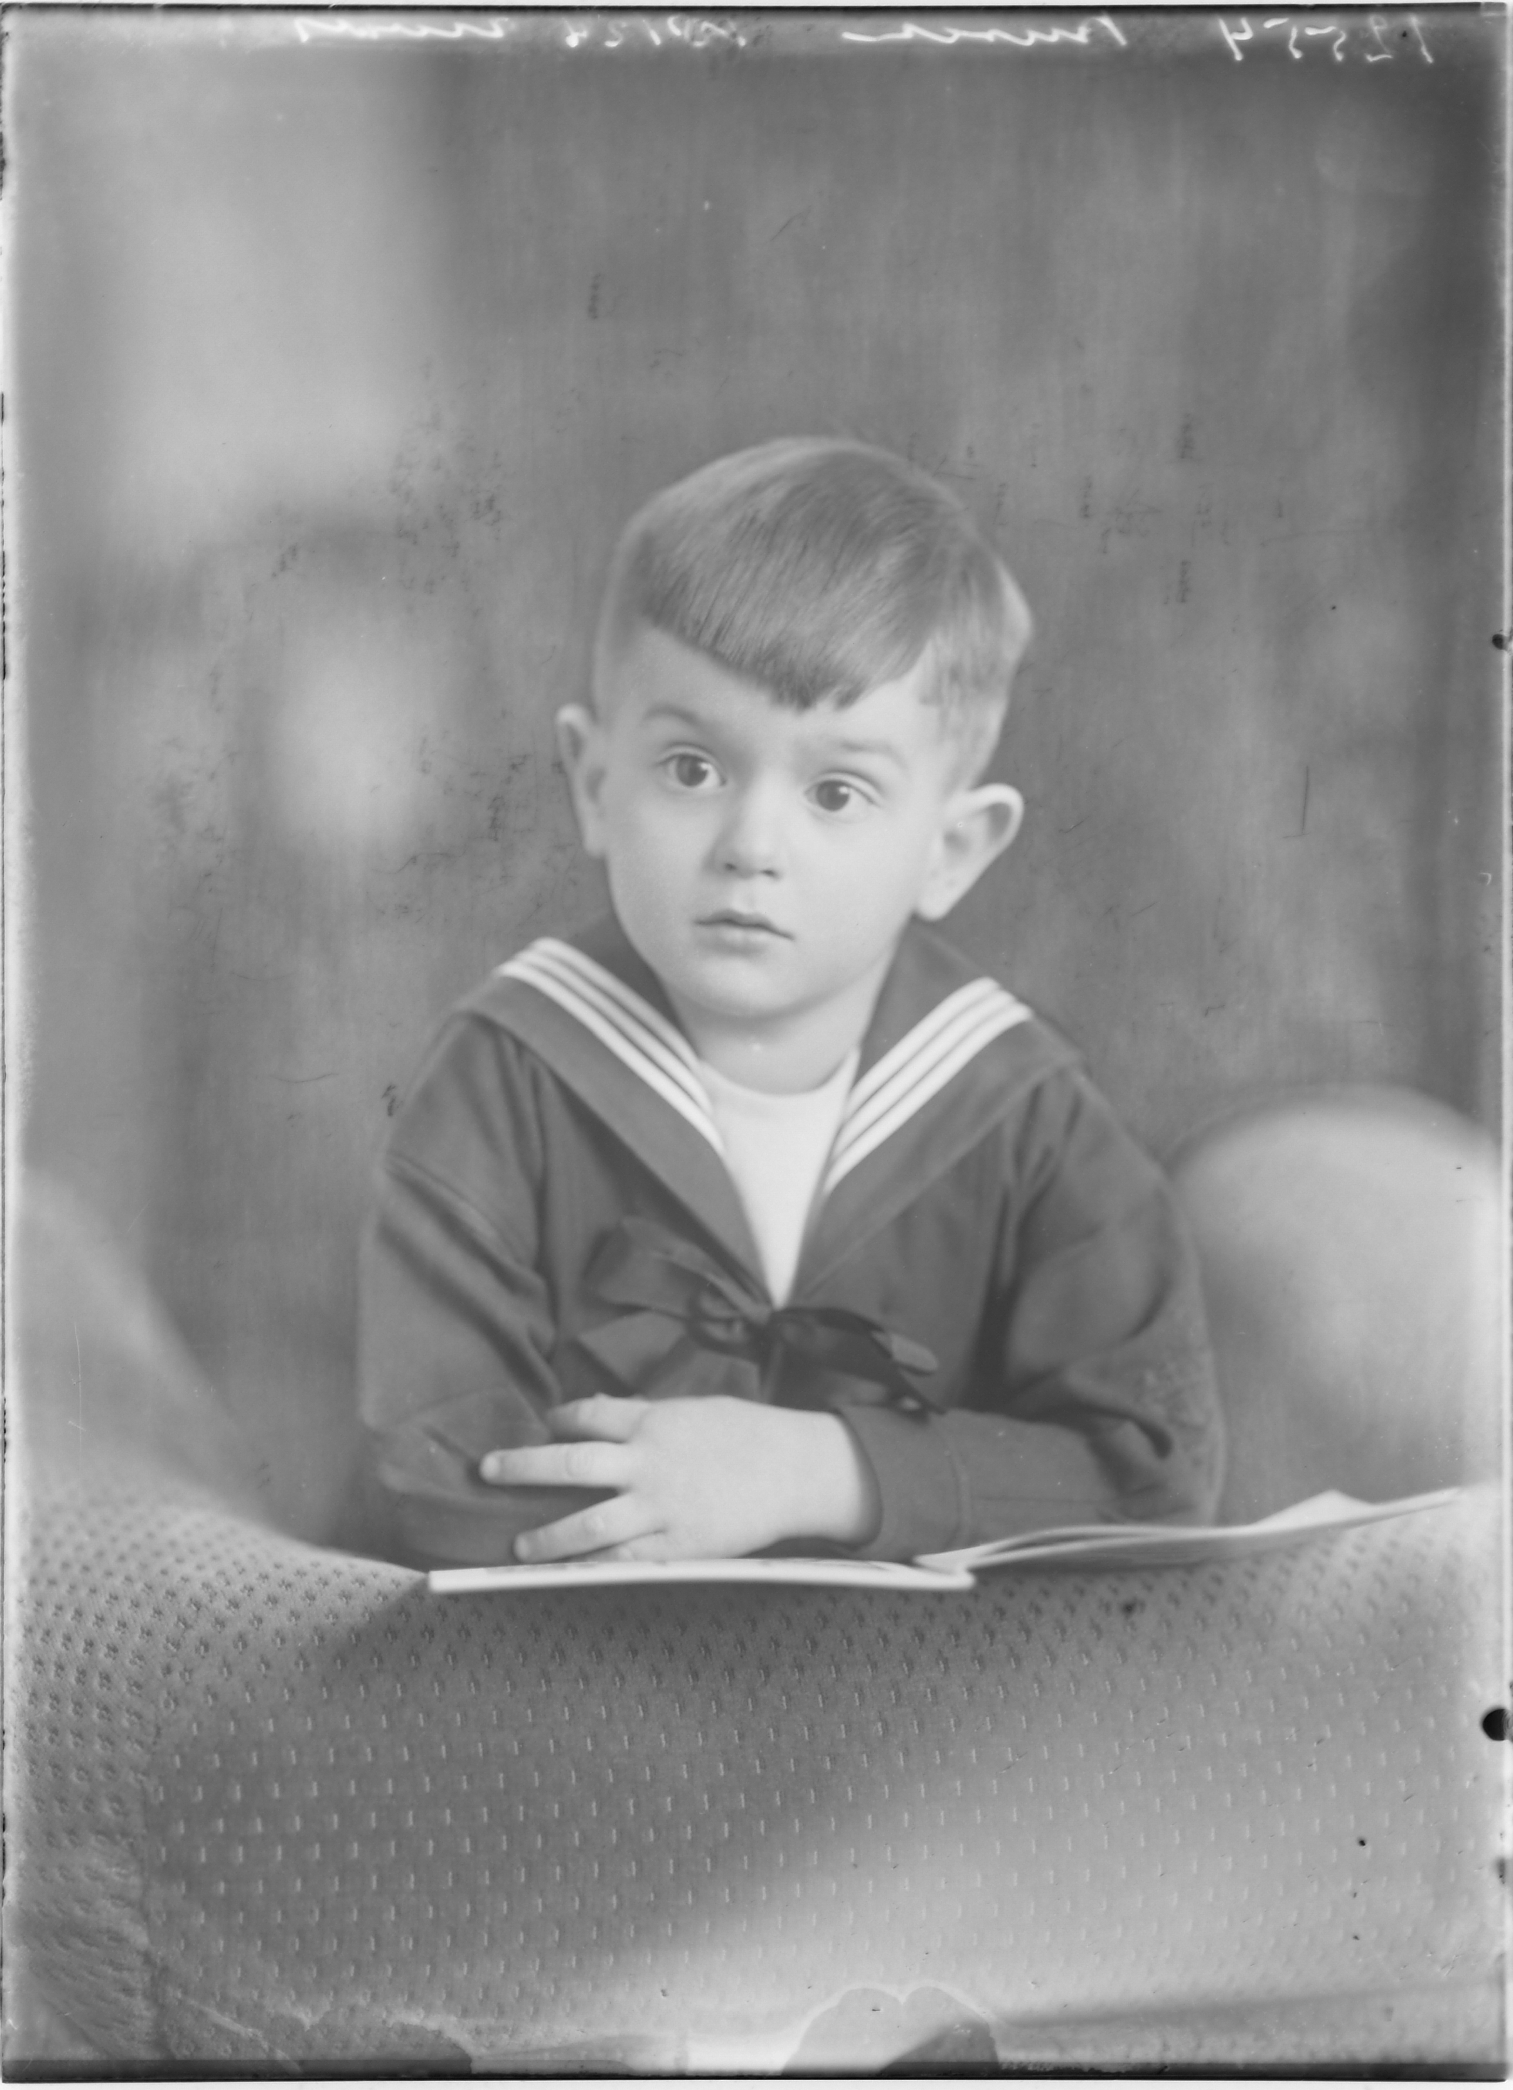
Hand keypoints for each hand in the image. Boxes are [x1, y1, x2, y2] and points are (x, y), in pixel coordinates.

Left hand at [478, 1394, 880, 1561]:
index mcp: (654, 1421)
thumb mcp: (694, 1409)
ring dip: (549, 1537)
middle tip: (488, 1471)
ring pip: (590, 1524)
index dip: (559, 1420)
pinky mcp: (679, 1545)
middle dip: (523, 1467)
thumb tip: (597, 1411)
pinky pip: (626, 1561)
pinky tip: (570, 1574)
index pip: (588, 1415)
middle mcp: (649, 1463)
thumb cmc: (748, 1433)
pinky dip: (594, 1568)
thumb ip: (643, 1413)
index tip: (544, 1426)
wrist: (797, 1471)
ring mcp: (661, 1507)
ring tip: (520, 1547)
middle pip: (571, 1463)